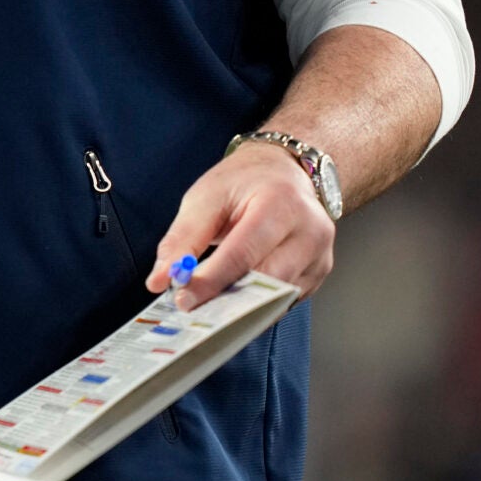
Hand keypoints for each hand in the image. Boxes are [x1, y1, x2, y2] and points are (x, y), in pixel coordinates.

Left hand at [146, 139, 334, 307]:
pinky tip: (234, 302)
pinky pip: (285, 300)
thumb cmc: (245, 182)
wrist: (284, 171)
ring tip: (208, 308)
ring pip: (277, 297)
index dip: (211, 281)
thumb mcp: (205, 198)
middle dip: (226, 300)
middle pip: (266, 281)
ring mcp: (320, 255)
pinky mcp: (319, 273)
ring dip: (240, 307)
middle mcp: (310, 231)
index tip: (183, 299)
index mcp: (281, 203)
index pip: (243, 253)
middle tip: (193, 310)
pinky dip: (257, 305)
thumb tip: (161, 278)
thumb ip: (182, 239)